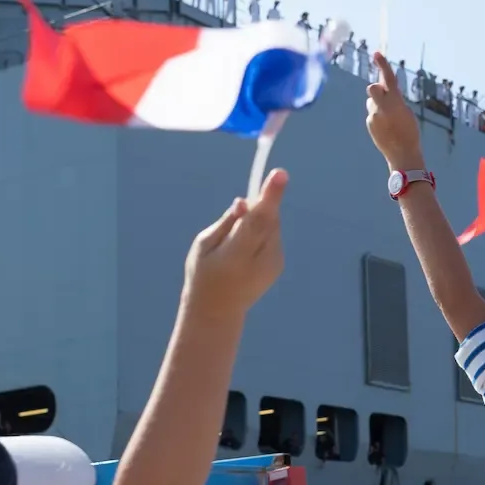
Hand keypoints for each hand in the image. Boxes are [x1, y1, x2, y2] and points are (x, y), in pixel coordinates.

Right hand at [184, 169, 286, 317]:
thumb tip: (244, 203)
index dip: (270, 196)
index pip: (257, 220)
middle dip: (257, 207)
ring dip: (257, 222)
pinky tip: (245, 252)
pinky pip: (272, 235)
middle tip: (236, 217)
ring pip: (272, 224)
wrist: (218, 311)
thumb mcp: (203, 245)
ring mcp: (273, 263)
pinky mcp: (279, 263)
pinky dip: (261, 233)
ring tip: (235, 244)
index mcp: (236, 255)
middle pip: (268, 218)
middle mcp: (261, 259)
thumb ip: (226, 223)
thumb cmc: (203, 273)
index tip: (281, 174)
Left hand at [364, 53, 425, 172]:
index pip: (388, 79)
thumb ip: (395, 100)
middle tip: (386, 97)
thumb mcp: (406, 112)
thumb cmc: (410, 132)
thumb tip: (385, 91)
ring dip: (378, 105)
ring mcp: (373, 116)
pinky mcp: (369, 124)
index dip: (382, 64)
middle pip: (373, 88)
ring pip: (372, 102)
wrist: (402, 154)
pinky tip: (387, 129)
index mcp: (395, 102)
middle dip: (378, 89)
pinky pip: (372, 114)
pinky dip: (378, 118)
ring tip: (390, 119)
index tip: (377, 53)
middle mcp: (382, 107)